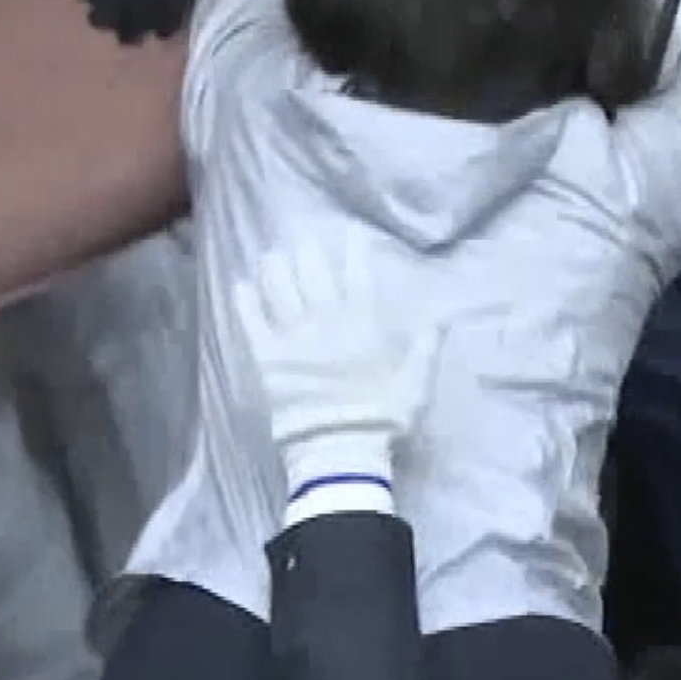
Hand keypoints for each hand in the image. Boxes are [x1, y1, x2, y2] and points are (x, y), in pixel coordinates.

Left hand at [230, 240, 438, 512]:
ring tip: (271, 255)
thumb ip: (424, 347)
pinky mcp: (268, 359)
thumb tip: (440, 317)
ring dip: (274, 269)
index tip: (349, 231)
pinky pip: (252, 323)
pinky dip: (245, 303)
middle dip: (307, 252)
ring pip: (279, 291)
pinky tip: (240, 286)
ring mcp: (293, 339)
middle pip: (312, 275)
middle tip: (302, 240)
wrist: (340, 448)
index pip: (357, 276)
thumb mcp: (416, 383)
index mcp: (362, 326)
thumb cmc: (382, 417)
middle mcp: (326, 323)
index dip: (353, 251)